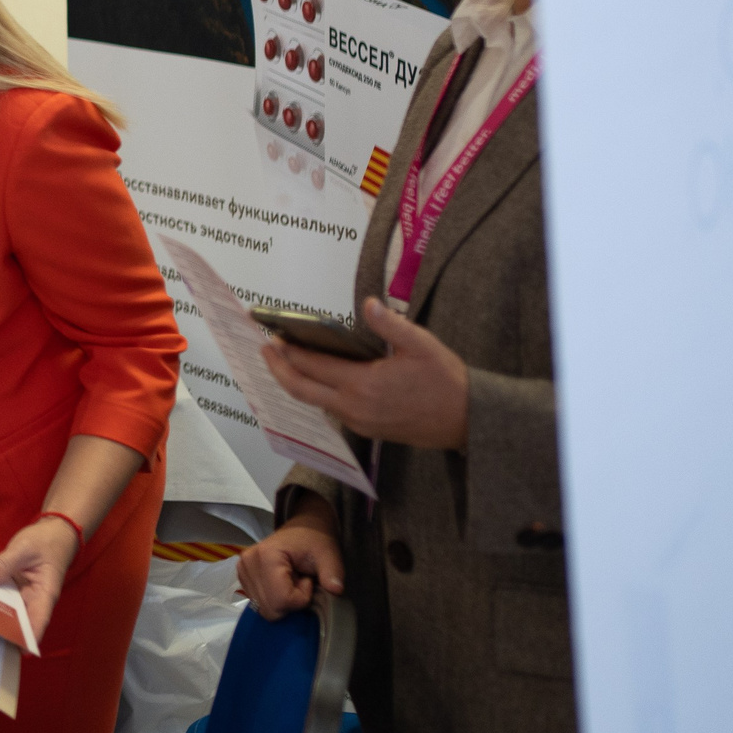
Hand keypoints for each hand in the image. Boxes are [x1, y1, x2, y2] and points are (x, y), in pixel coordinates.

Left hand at [0, 514, 81, 648]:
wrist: (55, 532)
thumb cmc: (47, 542)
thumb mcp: (25, 549)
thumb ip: (5, 563)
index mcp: (44, 595)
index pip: (37, 623)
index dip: (26, 639)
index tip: (12, 651)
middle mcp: (34, 601)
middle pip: (18, 622)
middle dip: (0, 631)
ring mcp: (23, 597)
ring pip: (7, 612)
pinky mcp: (14, 589)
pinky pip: (1, 598)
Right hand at [238, 504, 344, 619]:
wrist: (303, 528)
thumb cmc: (315, 539)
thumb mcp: (328, 554)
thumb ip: (332, 573)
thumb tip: (336, 590)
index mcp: (265, 556)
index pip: (281, 599)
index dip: (301, 598)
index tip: (308, 579)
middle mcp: (247, 564)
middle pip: (270, 609)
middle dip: (291, 602)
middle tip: (300, 582)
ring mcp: (242, 571)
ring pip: (264, 609)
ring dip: (283, 602)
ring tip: (292, 582)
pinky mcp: (243, 577)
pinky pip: (260, 604)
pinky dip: (275, 601)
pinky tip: (282, 585)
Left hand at [265, 298, 469, 449]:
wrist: (468, 421)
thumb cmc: (446, 381)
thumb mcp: (422, 345)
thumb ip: (390, 325)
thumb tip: (368, 303)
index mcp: (364, 384)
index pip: (312, 366)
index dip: (288, 351)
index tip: (273, 336)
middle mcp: (355, 406)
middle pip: (301, 388)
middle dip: (278, 368)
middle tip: (264, 350)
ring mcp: (359, 421)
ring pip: (314, 402)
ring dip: (295, 381)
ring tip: (284, 360)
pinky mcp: (367, 429)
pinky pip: (331, 410)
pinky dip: (315, 393)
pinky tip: (315, 379)